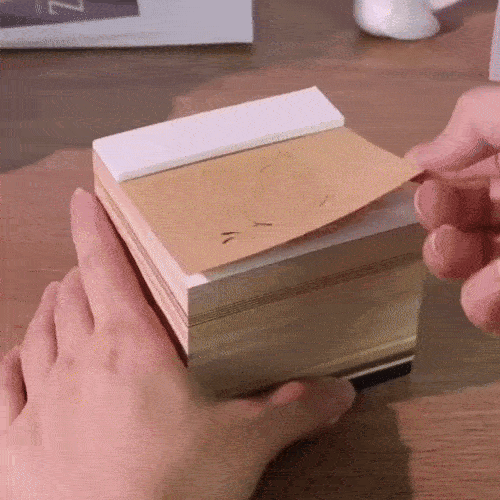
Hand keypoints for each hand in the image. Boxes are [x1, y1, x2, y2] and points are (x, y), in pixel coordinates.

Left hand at [0, 188, 354, 499]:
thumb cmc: (177, 489)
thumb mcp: (245, 444)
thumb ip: (293, 410)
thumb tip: (343, 392)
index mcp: (130, 346)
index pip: (105, 268)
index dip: (92, 228)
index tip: (81, 197)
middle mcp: (78, 360)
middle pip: (72, 296)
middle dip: (81, 273)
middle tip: (93, 266)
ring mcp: (40, 401)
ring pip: (40, 330)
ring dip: (51, 306)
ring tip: (61, 294)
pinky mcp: (15, 445)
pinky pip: (7, 385)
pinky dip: (15, 359)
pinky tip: (19, 352)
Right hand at [405, 84, 499, 334]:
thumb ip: (474, 119)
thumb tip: (420, 159)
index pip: (457, 174)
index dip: (432, 179)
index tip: (414, 184)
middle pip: (455, 219)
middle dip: (437, 220)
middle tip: (438, 219)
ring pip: (465, 263)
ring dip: (449, 259)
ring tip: (452, 251)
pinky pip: (486, 304)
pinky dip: (481, 303)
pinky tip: (485, 299)